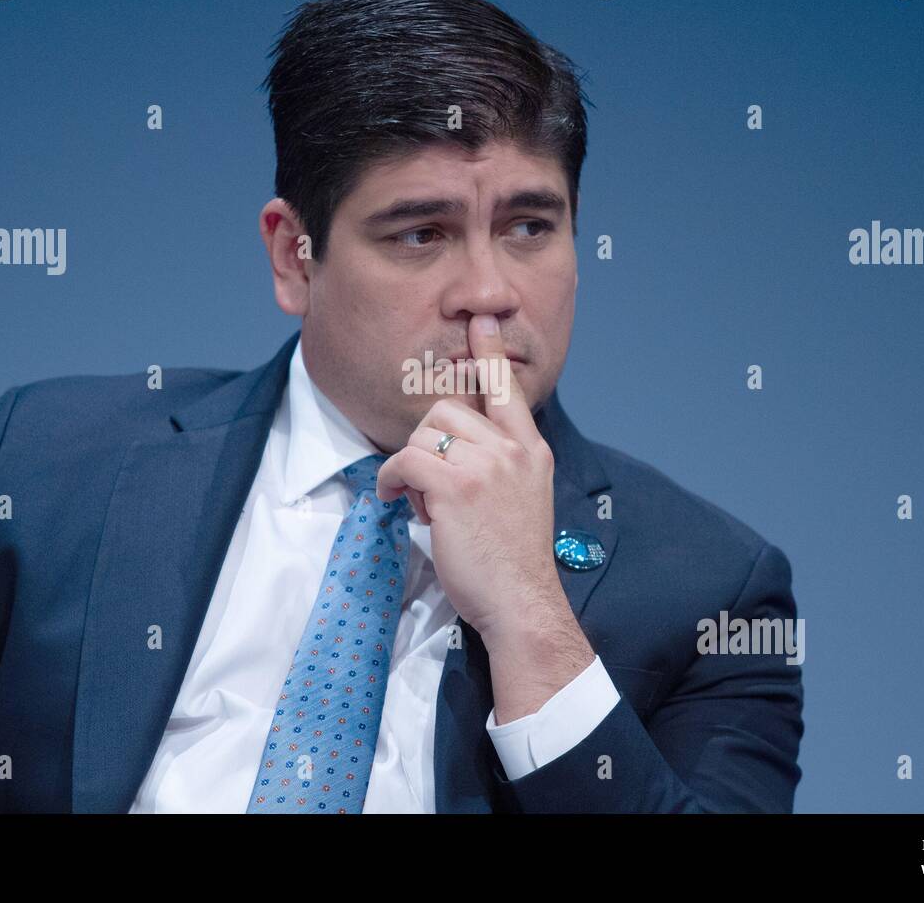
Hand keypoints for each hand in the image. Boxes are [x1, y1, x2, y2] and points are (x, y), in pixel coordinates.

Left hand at [376, 314, 559, 643]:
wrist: (521, 602)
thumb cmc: (512, 560)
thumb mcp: (523, 496)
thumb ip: (499, 463)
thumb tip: (455, 447)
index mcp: (531, 449)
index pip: (508, 388)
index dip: (490, 352)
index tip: (480, 321)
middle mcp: (512, 449)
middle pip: (448, 408)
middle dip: (427, 441)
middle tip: (434, 486)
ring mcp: (485, 465)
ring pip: (424, 432)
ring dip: (411, 464)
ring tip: (425, 501)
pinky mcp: (455, 487)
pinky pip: (405, 460)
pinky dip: (392, 479)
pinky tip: (399, 500)